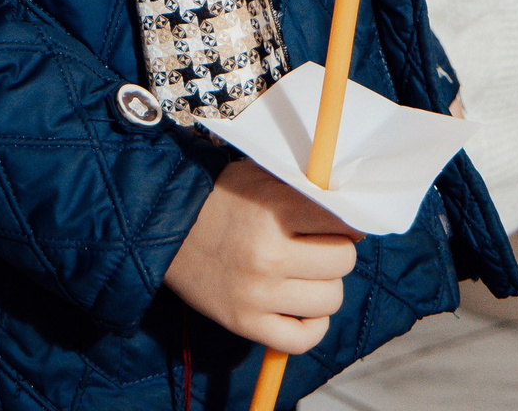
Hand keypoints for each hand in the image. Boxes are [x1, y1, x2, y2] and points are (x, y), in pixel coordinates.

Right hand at [163, 158, 358, 351]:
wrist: (168, 227)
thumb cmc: (222, 198)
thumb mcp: (262, 178)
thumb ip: (304, 191)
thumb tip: (349, 208)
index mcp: (276, 208)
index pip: (343, 222)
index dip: (349, 223)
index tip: (342, 225)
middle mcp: (269, 253)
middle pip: (343, 261)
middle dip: (338, 253)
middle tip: (321, 248)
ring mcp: (258, 293)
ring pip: (330, 299)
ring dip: (326, 287)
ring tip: (308, 276)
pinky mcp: (246, 323)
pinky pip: (303, 339)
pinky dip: (313, 326)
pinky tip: (304, 308)